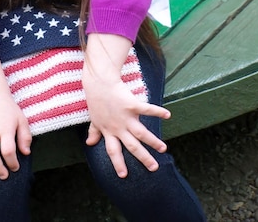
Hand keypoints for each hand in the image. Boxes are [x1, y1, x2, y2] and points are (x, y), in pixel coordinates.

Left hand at [82, 33, 169, 177]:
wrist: (98, 82)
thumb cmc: (96, 100)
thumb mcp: (94, 118)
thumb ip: (94, 131)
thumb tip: (89, 143)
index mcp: (109, 131)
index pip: (113, 151)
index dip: (118, 163)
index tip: (124, 175)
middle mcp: (118, 127)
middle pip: (132, 146)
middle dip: (143, 158)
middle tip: (154, 168)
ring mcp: (126, 116)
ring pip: (141, 133)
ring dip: (153, 141)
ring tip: (163, 149)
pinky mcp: (131, 104)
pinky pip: (146, 109)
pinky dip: (157, 112)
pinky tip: (168, 115)